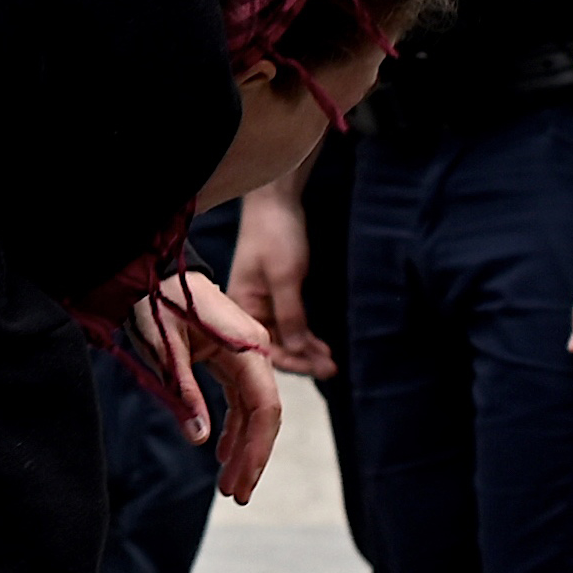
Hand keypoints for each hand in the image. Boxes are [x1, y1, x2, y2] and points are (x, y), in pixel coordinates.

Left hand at [131, 272, 280, 501]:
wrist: (152, 270)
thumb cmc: (156, 302)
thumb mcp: (165, 349)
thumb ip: (185, 393)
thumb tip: (201, 440)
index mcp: (246, 347)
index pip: (265, 407)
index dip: (257, 448)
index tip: (243, 481)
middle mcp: (254, 351)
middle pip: (265, 413)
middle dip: (253, 456)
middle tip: (235, 495)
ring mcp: (246, 354)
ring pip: (254, 410)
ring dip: (243, 446)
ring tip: (228, 483)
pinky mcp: (233, 357)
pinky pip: (241, 398)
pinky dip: (233, 426)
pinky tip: (222, 451)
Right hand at [228, 181, 330, 377]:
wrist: (275, 202)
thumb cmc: (274, 235)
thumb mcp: (284, 276)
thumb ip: (290, 315)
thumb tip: (297, 350)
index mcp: (240, 307)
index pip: (263, 348)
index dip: (291, 361)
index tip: (317, 369)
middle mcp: (248, 310)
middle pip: (274, 346)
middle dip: (302, 360)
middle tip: (331, 370)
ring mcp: (262, 304)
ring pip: (284, 338)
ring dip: (307, 350)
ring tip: (331, 363)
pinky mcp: (276, 296)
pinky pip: (289, 324)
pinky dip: (305, 336)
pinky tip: (321, 347)